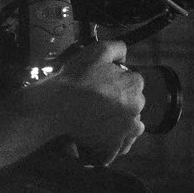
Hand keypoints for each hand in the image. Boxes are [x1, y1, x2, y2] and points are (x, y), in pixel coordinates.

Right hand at [42, 38, 145, 162]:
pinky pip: (123, 145)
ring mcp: (127, 128)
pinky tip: (105, 135)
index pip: (133, 81)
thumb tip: (125, 56)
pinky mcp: (116, 144)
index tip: (103, 83)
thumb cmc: (77, 78)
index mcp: (135, 84)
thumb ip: (118, 48)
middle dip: (121, 101)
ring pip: (132, 124)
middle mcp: (136, 107)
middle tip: (100, 101)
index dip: (118, 81)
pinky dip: (118, 141)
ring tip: (103, 119)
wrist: (57, 105)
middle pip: (133, 102)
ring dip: (123, 121)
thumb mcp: (97, 51)